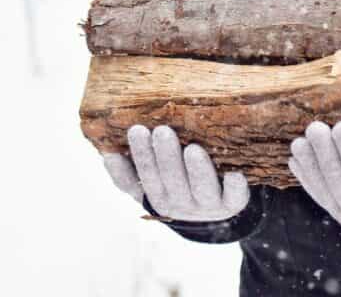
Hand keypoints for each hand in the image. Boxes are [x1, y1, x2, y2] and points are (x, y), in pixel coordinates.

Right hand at [103, 124, 249, 221]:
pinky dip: (235, 187)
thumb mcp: (148, 182)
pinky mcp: (233, 205)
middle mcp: (180, 203)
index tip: (136, 129)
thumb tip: (105, 151)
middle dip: (166, 157)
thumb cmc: (174, 183)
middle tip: (163, 131)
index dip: (139, 156)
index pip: (143, 178)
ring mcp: (206, 205)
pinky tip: (235, 173)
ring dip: (197, 170)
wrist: (211, 211)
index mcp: (157, 195)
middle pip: (171, 181)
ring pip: (201, 189)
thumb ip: (126, 172)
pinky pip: (235, 198)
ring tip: (193, 149)